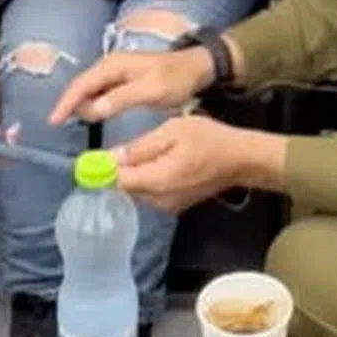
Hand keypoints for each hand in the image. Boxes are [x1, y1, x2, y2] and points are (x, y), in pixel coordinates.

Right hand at [51, 46, 216, 125]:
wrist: (198, 68)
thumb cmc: (176, 78)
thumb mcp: (151, 90)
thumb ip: (121, 98)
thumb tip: (92, 109)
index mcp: (114, 65)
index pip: (82, 84)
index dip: (66, 102)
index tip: (54, 121)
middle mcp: (111, 65)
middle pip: (82, 85)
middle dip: (69, 104)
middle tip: (60, 126)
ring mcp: (116, 71)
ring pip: (90, 89)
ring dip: (81, 105)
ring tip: (73, 124)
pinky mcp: (122, 79)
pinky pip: (100, 92)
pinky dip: (93, 104)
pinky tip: (92, 116)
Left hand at [117, 116, 285, 213]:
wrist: (240, 160)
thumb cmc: (209, 139)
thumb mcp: (172, 131)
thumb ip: (140, 147)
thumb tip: (111, 158)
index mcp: (157, 181)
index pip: (117, 181)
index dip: (103, 169)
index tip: (95, 156)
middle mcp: (159, 200)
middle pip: (126, 187)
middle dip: (121, 169)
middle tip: (127, 147)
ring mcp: (168, 206)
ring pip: (138, 191)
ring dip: (136, 174)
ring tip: (148, 151)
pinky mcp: (175, 205)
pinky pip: (151, 193)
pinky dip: (149, 179)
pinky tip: (161, 162)